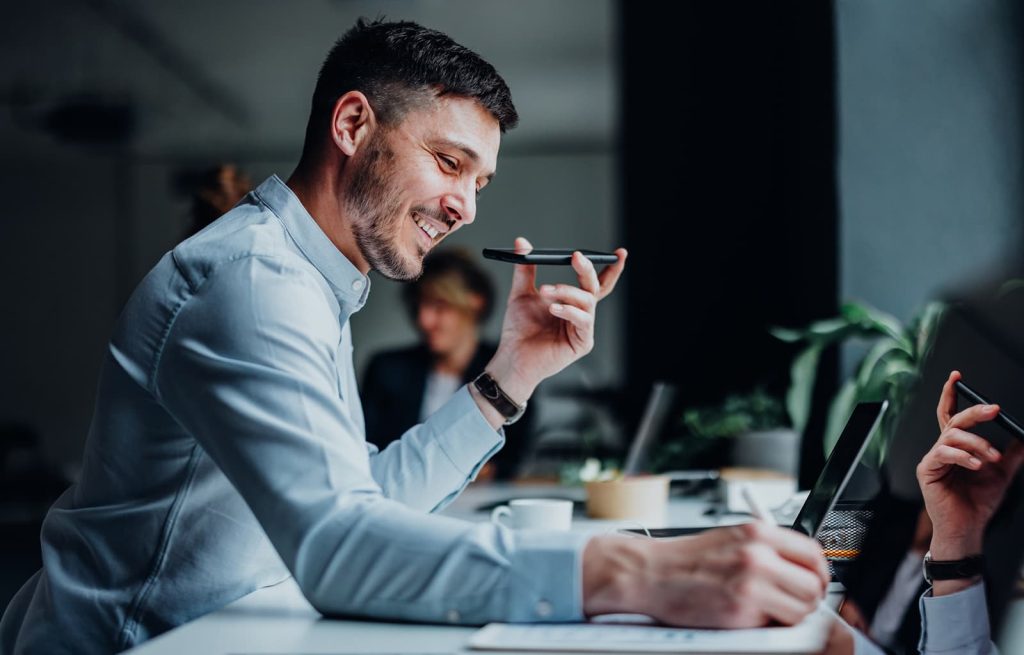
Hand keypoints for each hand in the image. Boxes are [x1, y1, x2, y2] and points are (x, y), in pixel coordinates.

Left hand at [485, 237, 626, 402]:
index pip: (595, 282)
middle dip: (587, 270)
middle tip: (576, 257)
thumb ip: (525, 269)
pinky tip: (554, 309)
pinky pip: (583, 322)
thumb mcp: (521, 293)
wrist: (512, 356)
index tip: (620, 252)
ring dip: (567, 291)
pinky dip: (569, 311)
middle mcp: (581, 314)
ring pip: (587, 302)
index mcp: (572, 302)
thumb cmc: (519, 329)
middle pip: (595, 288)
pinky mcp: (582, 343)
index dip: (610, 268)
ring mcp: (583, 329)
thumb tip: (521, 244)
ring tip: (546, 291)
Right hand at [582, 522, 829, 627]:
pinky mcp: (741, 609)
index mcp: (758, 532)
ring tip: (772, 612)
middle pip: (814, 584)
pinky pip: (777, 625)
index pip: (813, 553)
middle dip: (809, 598)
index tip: (814, 582)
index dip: (819, 573)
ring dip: (793, 615)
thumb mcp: (731, 538)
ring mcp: (751, 583)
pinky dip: (771, 626)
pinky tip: (753, 618)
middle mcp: (758, 554)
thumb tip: (798, 568)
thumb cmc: (686, 559)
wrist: (651, 573)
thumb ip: (766, 548)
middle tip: (796, 604)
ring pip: (802, 608)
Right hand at [917, 370, 1023, 563]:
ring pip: (952, 435)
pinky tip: (976, 465)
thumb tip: (1023, 438)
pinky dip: (963, 456)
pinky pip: (944, 453)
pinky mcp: (928, 470)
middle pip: (953, 419)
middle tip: (993, 410)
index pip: (952, 413)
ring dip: (977, 443)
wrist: (968, 527)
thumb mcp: (1002, 473)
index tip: (958, 377)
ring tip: (992, 457)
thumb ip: (1010, 453)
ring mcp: (934, 458)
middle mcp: (943, 448)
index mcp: (957, 446)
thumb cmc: (977, 503)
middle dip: (974, 412)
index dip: (952, 394)